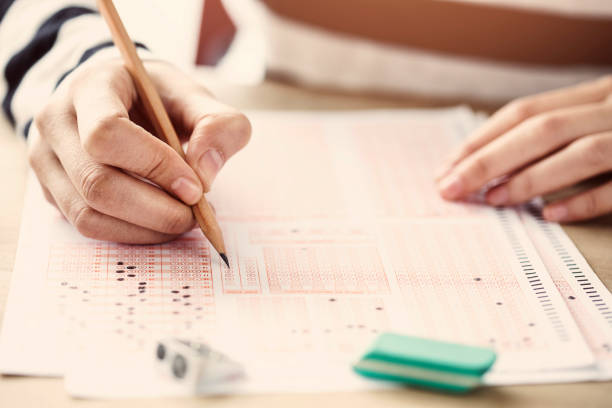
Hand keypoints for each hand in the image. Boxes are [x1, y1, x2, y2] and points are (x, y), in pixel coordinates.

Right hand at [28, 58, 250, 242]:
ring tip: (183, 220)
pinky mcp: (51, 189)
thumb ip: (218, 125)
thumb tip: (205, 174)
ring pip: (88, 214)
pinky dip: (131, 233)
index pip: (106, 133)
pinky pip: (88, 226)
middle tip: (197, 214)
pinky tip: (160, 223)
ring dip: (146, 228)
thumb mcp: (195, 97)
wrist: (120, 98)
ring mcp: (45, 159)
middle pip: (96, 182)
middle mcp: (56, 122)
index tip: (196, 187)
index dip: (155, 166)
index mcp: (90, 87)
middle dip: (156, 210)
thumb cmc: (158, 98)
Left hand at [436, 76, 611, 221]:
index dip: (481, 140)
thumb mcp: (595, 118)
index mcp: (593, 96)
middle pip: (541, 130)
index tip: (447, 168)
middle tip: (450, 188)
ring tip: (491, 199)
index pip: (523, 113)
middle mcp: (611, 110)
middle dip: (489, 160)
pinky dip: (583, 201)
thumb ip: (553, 133)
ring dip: (529, 178)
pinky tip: (549, 215)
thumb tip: (487, 166)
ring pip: (580, 153)